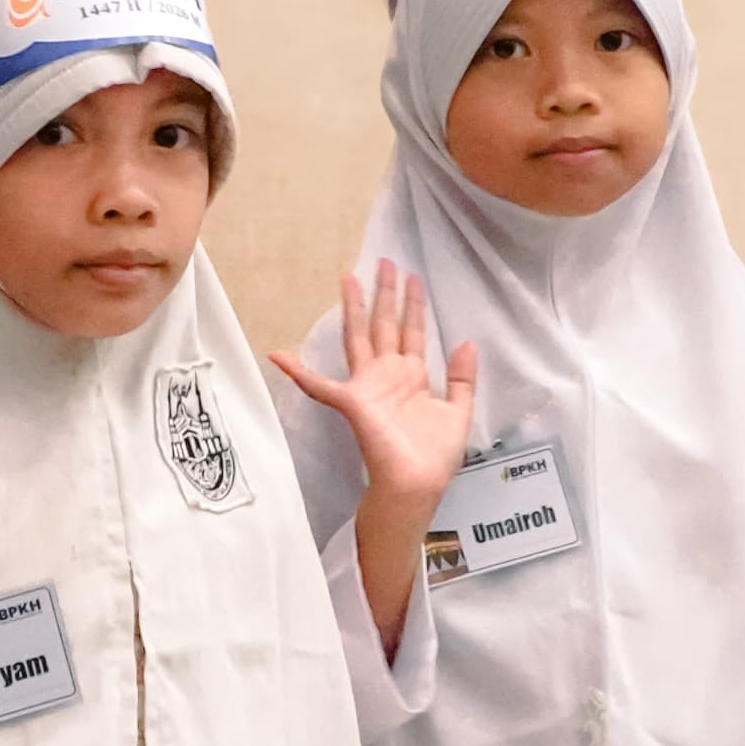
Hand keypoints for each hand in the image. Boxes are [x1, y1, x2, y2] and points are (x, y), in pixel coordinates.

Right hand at [268, 260, 480, 656]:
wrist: (416, 485)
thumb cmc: (434, 457)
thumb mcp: (458, 412)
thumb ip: (461, 378)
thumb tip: (466, 341)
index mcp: (411, 378)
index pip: (411, 332)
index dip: (413, 305)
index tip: (414, 277)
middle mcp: (387, 375)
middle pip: (385, 324)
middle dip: (386, 293)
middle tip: (386, 260)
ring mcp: (367, 386)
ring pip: (359, 337)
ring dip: (354, 308)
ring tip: (348, 276)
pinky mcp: (352, 401)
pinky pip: (318, 384)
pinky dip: (297, 371)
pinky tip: (277, 354)